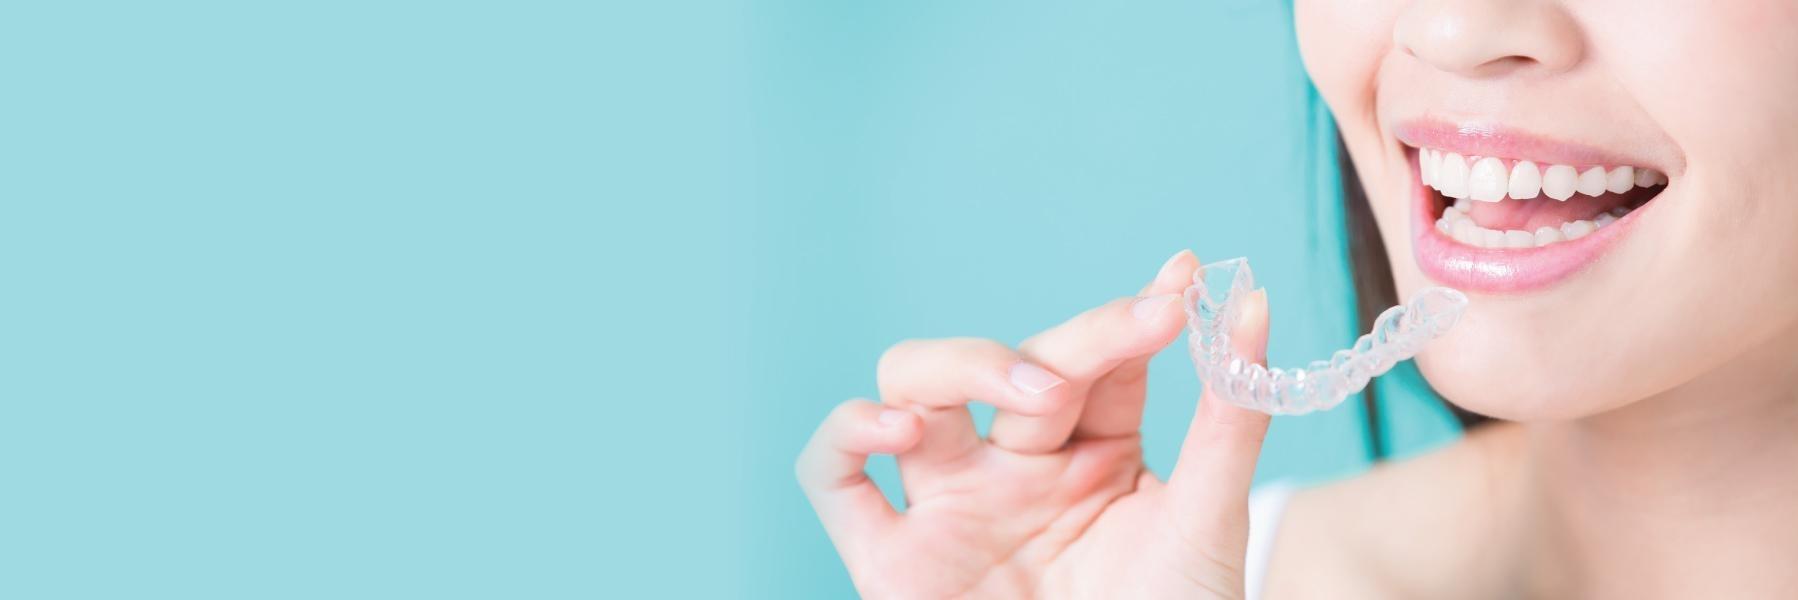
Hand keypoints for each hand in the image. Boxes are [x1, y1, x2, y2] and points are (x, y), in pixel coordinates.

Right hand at [797, 250, 1273, 598]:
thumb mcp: (1209, 522)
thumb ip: (1229, 417)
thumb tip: (1252, 304)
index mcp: (1094, 457)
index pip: (1098, 359)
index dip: (1132, 314)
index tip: (1180, 280)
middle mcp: (1015, 469)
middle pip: (1013, 359)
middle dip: (1072, 338)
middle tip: (1130, 334)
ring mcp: (950, 506)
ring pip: (910, 384)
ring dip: (962, 362)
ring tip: (1035, 392)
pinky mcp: (892, 560)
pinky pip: (831, 476)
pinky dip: (846, 433)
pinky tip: (899, 429)